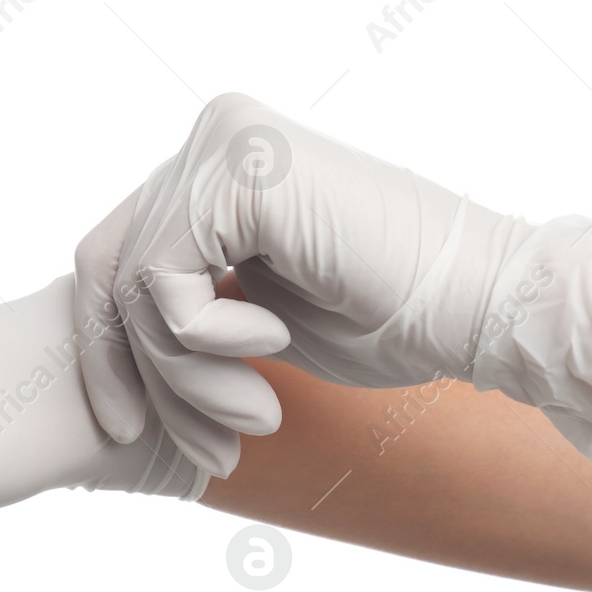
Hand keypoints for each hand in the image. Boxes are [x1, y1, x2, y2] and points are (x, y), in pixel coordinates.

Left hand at [76, 93, 591, 476]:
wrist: (486, 306)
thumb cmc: (393, 317)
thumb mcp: (256, 319)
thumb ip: (186, 308)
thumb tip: (107, 348)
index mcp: (217, 169)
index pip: (112, 258)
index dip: (105, 352)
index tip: (125, 431)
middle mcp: (212, 139)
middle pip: (109, 271)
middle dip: (147, 379)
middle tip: (211, 453)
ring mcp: (223, 142)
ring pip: (135, 286)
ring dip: (188, 380)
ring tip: (259, 417)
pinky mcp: (239, 167)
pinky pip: (162, 281)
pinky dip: (207, 341)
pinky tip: (278, 344)